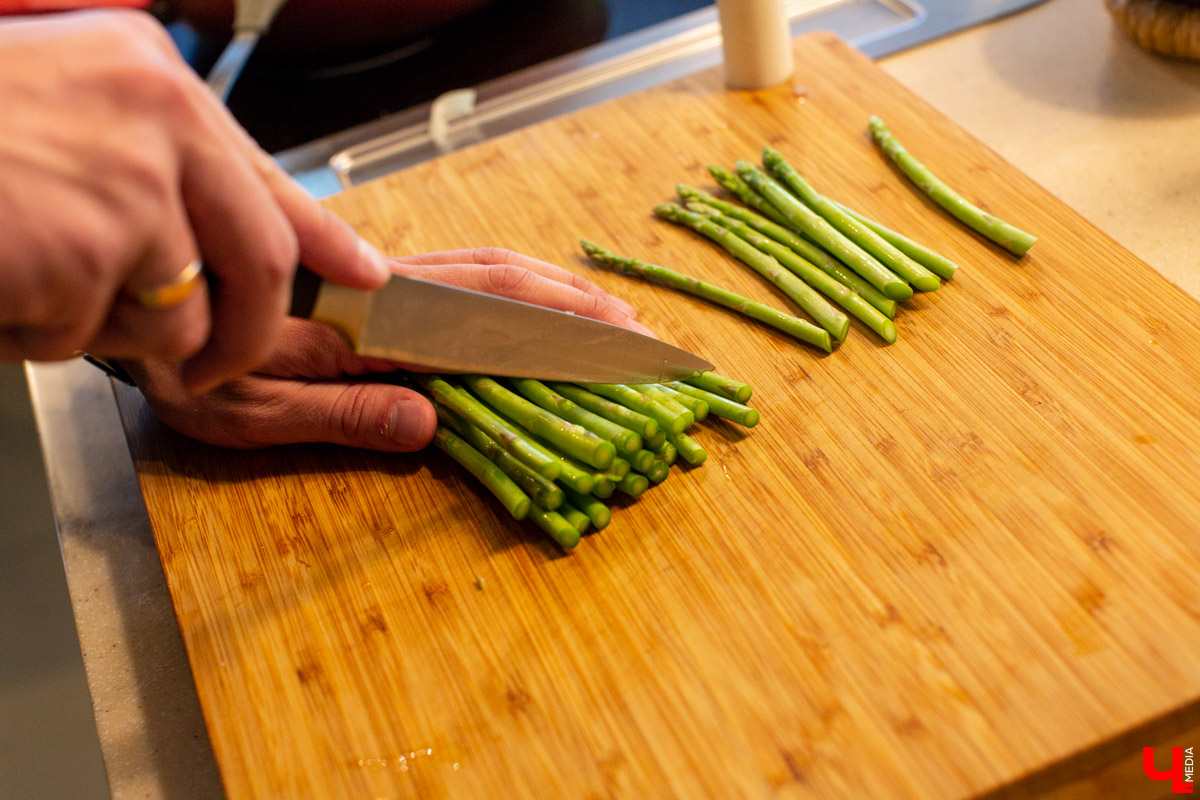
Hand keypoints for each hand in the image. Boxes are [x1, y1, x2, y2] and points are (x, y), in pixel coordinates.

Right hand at [0, 10, 390, 391]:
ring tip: (32, 275)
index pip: (275, 182)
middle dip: (244, 336)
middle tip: (216, 365)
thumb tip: (253, 225)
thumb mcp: (74, 111)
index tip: (366, 278)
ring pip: (176, 317)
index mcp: (157, 83)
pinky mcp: (82, 250)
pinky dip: (40, 334)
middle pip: (261, 266)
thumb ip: (167, 165)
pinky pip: (90, 337)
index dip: (329, 244)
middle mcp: (158, 122)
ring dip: (108, 327)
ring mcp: (126, 187)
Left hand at [126, 248, 648, 449]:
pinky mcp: (382, 281)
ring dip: (557, 290)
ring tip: (611, 316)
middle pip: (504, 282)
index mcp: (369, 321)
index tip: (620, 347)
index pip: (487, 317)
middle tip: (641, 335)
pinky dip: (518, 285)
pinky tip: (542, 302)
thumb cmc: (195, 363)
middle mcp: (389, 289)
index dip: (559, 331)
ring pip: (490, 270)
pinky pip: (464, 274)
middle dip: (579, 306)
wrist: (163, 298)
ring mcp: (389, 279)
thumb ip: (341, 414)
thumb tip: (431, 422)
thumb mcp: (252, 409)